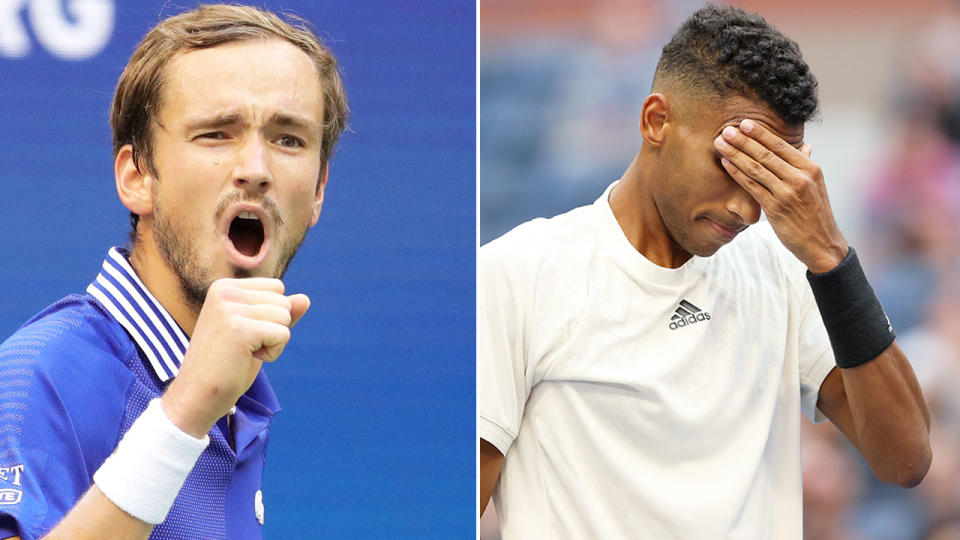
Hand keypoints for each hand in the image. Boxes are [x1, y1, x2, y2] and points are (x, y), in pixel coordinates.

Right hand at [162, 278, 309, 437]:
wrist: (197, 396)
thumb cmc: (226, 366)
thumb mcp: (256, 333)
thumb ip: (278, 313)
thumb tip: (305, 298)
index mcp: (225, 286)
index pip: (277, 288)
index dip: (270, 316)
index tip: (244, 334)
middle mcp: (225, 291)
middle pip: (284, 301)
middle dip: (274, 328)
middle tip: (243, 347)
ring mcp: (230, 308)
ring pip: (285, 317)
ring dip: (273, 342)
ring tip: (243, 353)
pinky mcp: (240, 328)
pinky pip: (283, 334)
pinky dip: (273, 353)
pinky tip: (246, 360)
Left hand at [713, 119, 847, 272]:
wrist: (821, 243)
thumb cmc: (815, 213)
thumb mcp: (816, 185)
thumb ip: (806, 165)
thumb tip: (805, 146)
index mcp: (810, 168)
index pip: (781, 146)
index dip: (761, 133)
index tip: (744, 123)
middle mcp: (800, 177)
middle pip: (766, 154)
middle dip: (743, 140)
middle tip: (726, 129)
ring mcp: (787, 192)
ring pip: (756, 168)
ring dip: (735, 154)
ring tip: (720, 143)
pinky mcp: (775, 208)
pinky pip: (752, 186)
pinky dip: (737, 173)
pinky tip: (726, 164)